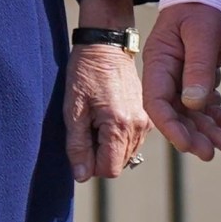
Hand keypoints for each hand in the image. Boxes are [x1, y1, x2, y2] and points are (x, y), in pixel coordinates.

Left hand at [64, 43, 151, 181]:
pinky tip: (107, 117)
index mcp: (120, 125)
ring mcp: (145, 121)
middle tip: (87, 127)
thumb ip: (77, 145)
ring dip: (110, 146)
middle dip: (100, 154)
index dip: (91, 164)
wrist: (106, 45)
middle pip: (118, 163)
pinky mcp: (146, 115)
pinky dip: (119, 137)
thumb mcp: (73, 109)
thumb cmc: (85, 74)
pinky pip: (132, 141)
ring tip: (97, 120)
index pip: (108, 170)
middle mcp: (138, 126)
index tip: (81, 144)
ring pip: (126, 154)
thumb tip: (81, 176)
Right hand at [143, 1, 220, 160]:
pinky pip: (206, 104)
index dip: (170, 126)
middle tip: (212, 153)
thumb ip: (198, 68)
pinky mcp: (197, 79)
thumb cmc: (203, 9)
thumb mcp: (201, 34)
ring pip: (192, 113)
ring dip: (209, 130)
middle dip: (193, 135)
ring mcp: (181, 79)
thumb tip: (194, 104)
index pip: (157, 102)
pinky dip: (220, 116)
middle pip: (175, 113)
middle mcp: (167, 75)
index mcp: (159, 63)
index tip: (187, 145)